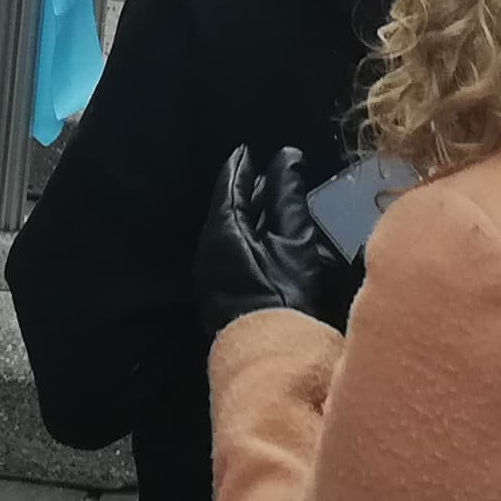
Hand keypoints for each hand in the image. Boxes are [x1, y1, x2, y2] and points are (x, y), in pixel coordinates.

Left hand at [198, 140, 358, 335]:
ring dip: (246, 213)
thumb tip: (287, 157)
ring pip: (226, 229)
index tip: (247, 150)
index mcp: (222, 230)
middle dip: (244, 189)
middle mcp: (208, 248)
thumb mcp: (292, 239)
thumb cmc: (283, 293)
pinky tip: (261, 235)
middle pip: (225, 207)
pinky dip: (243, 233)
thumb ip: (287, 196)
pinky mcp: (218, 290)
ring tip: (268, 200)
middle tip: (264, 174)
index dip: (240, 167)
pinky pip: (227, 249)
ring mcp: (210, 272)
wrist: (268, 350)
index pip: (228, 187)